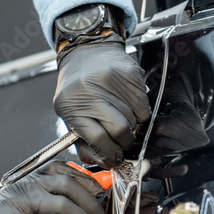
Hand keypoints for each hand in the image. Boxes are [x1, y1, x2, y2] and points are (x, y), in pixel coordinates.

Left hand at [54, 33, 148, 166]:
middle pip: (120, 130)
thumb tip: (105, 161)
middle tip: (123, 143)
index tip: (115, 158)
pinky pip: (143, 106)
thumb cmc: (77, 87)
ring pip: (134, 120)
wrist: (86, 51)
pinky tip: (130, 108)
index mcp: (72, 106)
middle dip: (124, 143)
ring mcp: (112, 82)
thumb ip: (84, 141)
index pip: (98, 139)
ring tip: (122, 120)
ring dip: (132, 127)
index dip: (110, 153)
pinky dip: (140, 114)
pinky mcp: (130, 75)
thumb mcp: (70, 114)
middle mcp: (91, 92)